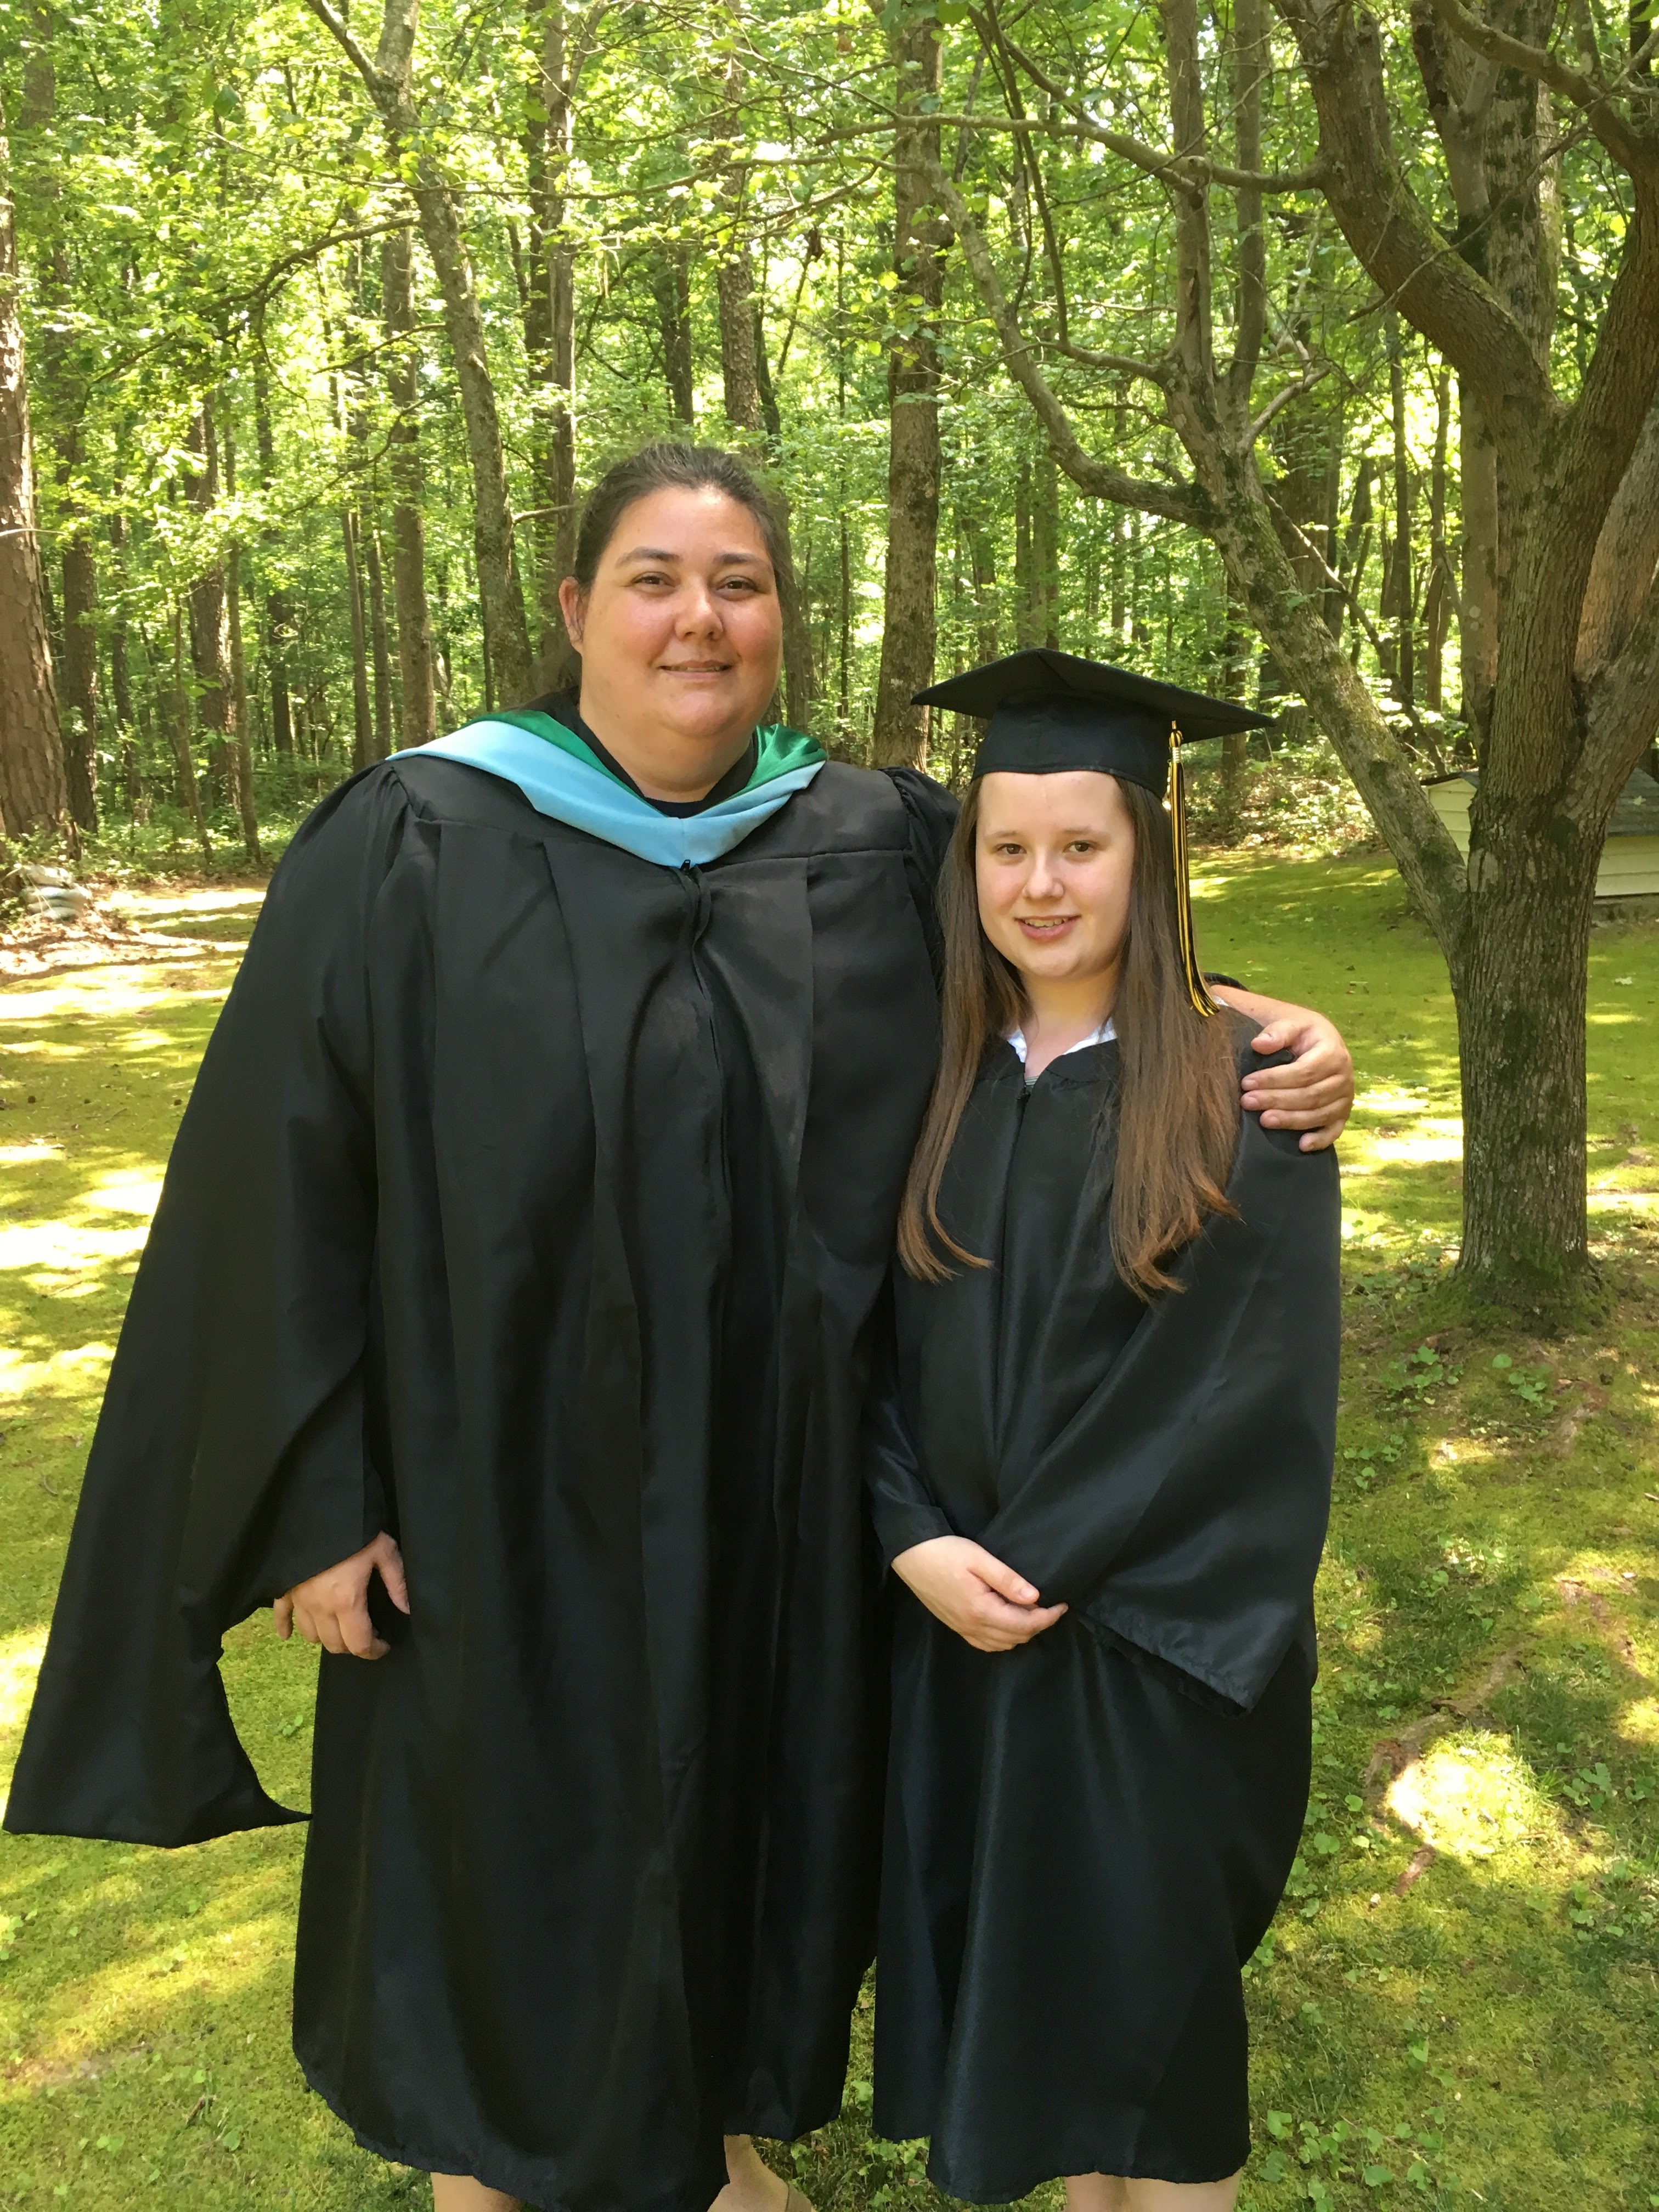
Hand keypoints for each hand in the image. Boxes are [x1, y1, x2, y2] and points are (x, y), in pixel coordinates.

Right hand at [273, 1531, 409, 1659]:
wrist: (317, 1508)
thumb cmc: (355, 1528)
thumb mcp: (384, 1550)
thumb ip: (397, 1583)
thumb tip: (407, 1609)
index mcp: (347, 1600)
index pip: (359, 1643)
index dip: (373, 1651)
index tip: (383, 1647)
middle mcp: (320, 1607)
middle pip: (334, 1644)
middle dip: (352, 1646)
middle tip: (366, 1634)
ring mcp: (298, 1599)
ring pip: (310, 1635)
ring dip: (327, 1637)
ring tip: (340, 1627)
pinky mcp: (283, 1588)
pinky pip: (280, 1616)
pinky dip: (284, 1628)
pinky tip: (288, 1635)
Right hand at [892, 1534, 1066, 1652]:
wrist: (909, 1554)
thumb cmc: (945, 1551)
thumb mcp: (979, 1558)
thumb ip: (1007, 1579)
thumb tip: (1035, 1597)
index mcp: (981, 1610)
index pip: (1024, 1624)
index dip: (1048, 1617)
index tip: (1062, 1604)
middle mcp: (972, 1626)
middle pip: (1015, 1638)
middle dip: (1038, 1625)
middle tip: (1050, 1606)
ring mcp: (962, 1629)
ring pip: (1001, 1644)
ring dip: (1021, 1633)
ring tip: (1032, 1612)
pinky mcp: (954, 1626)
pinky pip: (985, 1644)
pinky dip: (1002, 1639)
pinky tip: (1007, 1623)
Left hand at [1214, 990, 1354, 1150]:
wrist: (1316, 1040)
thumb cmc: (1300, 1033)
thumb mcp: (1291, 1023)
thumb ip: (1277, 1031)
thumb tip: (1259, 1044)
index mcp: (1333, 1052)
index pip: (1304, 1071)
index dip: (1275, 1079)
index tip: (1247, 1083)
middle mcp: (1344, 1076)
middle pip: (1310, 1095)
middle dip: (1277, 1100)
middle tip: (1247, 1102)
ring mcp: (1345, 1097)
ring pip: (1319, 1114)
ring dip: (1290, 1120)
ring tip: (1263, 1120)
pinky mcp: (1342, 1113)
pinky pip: (1334, 1130)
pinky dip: (1320, 1140)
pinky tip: (1301, 1146)